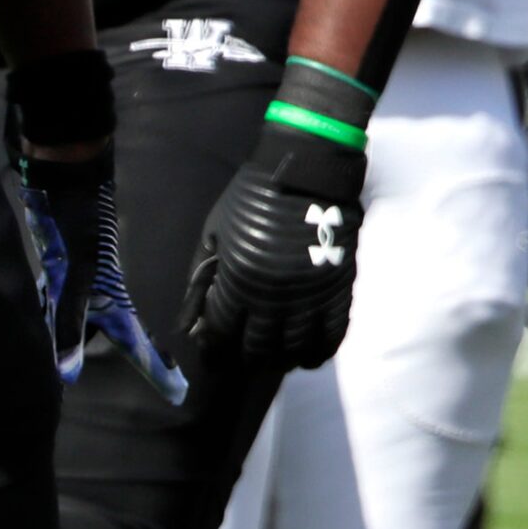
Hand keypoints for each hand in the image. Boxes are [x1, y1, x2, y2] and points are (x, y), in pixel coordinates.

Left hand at [16, 150, 188, 403]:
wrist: (68, 179)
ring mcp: (88, 279)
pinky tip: (49, 317)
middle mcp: (105, 293)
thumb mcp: (70, 279)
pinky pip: (71, 302)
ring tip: (81, 357)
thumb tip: (67, 375)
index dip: (156, 372)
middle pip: (119, 335)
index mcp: (112, 301)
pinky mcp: (70, 266)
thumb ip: (67, 325)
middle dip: (132, 356)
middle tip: (148, 378)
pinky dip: (66, 316)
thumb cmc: (73, 229)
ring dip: (89, 336)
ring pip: (92, 318)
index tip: (179, 395)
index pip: (138, 347)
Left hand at [183, 122, 365, 368]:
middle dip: (247, 353)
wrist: (308, 170)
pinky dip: (320, 352)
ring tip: (276, 355)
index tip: (215, 346)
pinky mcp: (339, 291)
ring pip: (293, 348)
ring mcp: (310, 296)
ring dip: (281, 358)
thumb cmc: (254, 197)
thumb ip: (199, 279)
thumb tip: (188, 324)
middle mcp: (273, 297)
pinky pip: (332, 336)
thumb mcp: (215, 231)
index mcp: (239, 280)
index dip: (215, 343)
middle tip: (246, 351)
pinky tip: (309, 356)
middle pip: (258, 346)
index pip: (222, 331)